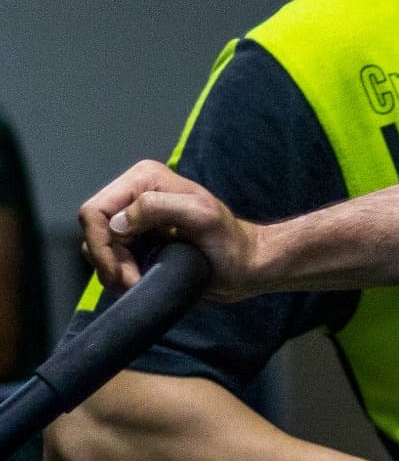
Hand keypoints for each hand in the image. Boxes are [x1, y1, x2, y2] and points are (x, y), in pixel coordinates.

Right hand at [80, 161, 261, 299]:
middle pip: (92, 230)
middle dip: (107, 260)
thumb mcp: (202, 217)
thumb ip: (160, 207)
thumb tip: (118, 221)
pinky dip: (117, 273)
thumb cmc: (230, 242)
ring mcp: (134, 216)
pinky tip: (138, 281)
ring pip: (97, 246)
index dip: (102, 244)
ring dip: (113, 270)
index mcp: (145, 178)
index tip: (123, 270)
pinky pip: (109, 257)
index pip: (95, 211)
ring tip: (138, 282)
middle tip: (132, 281)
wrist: (244, 265)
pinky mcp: (137, 238)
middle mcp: (134, 192)